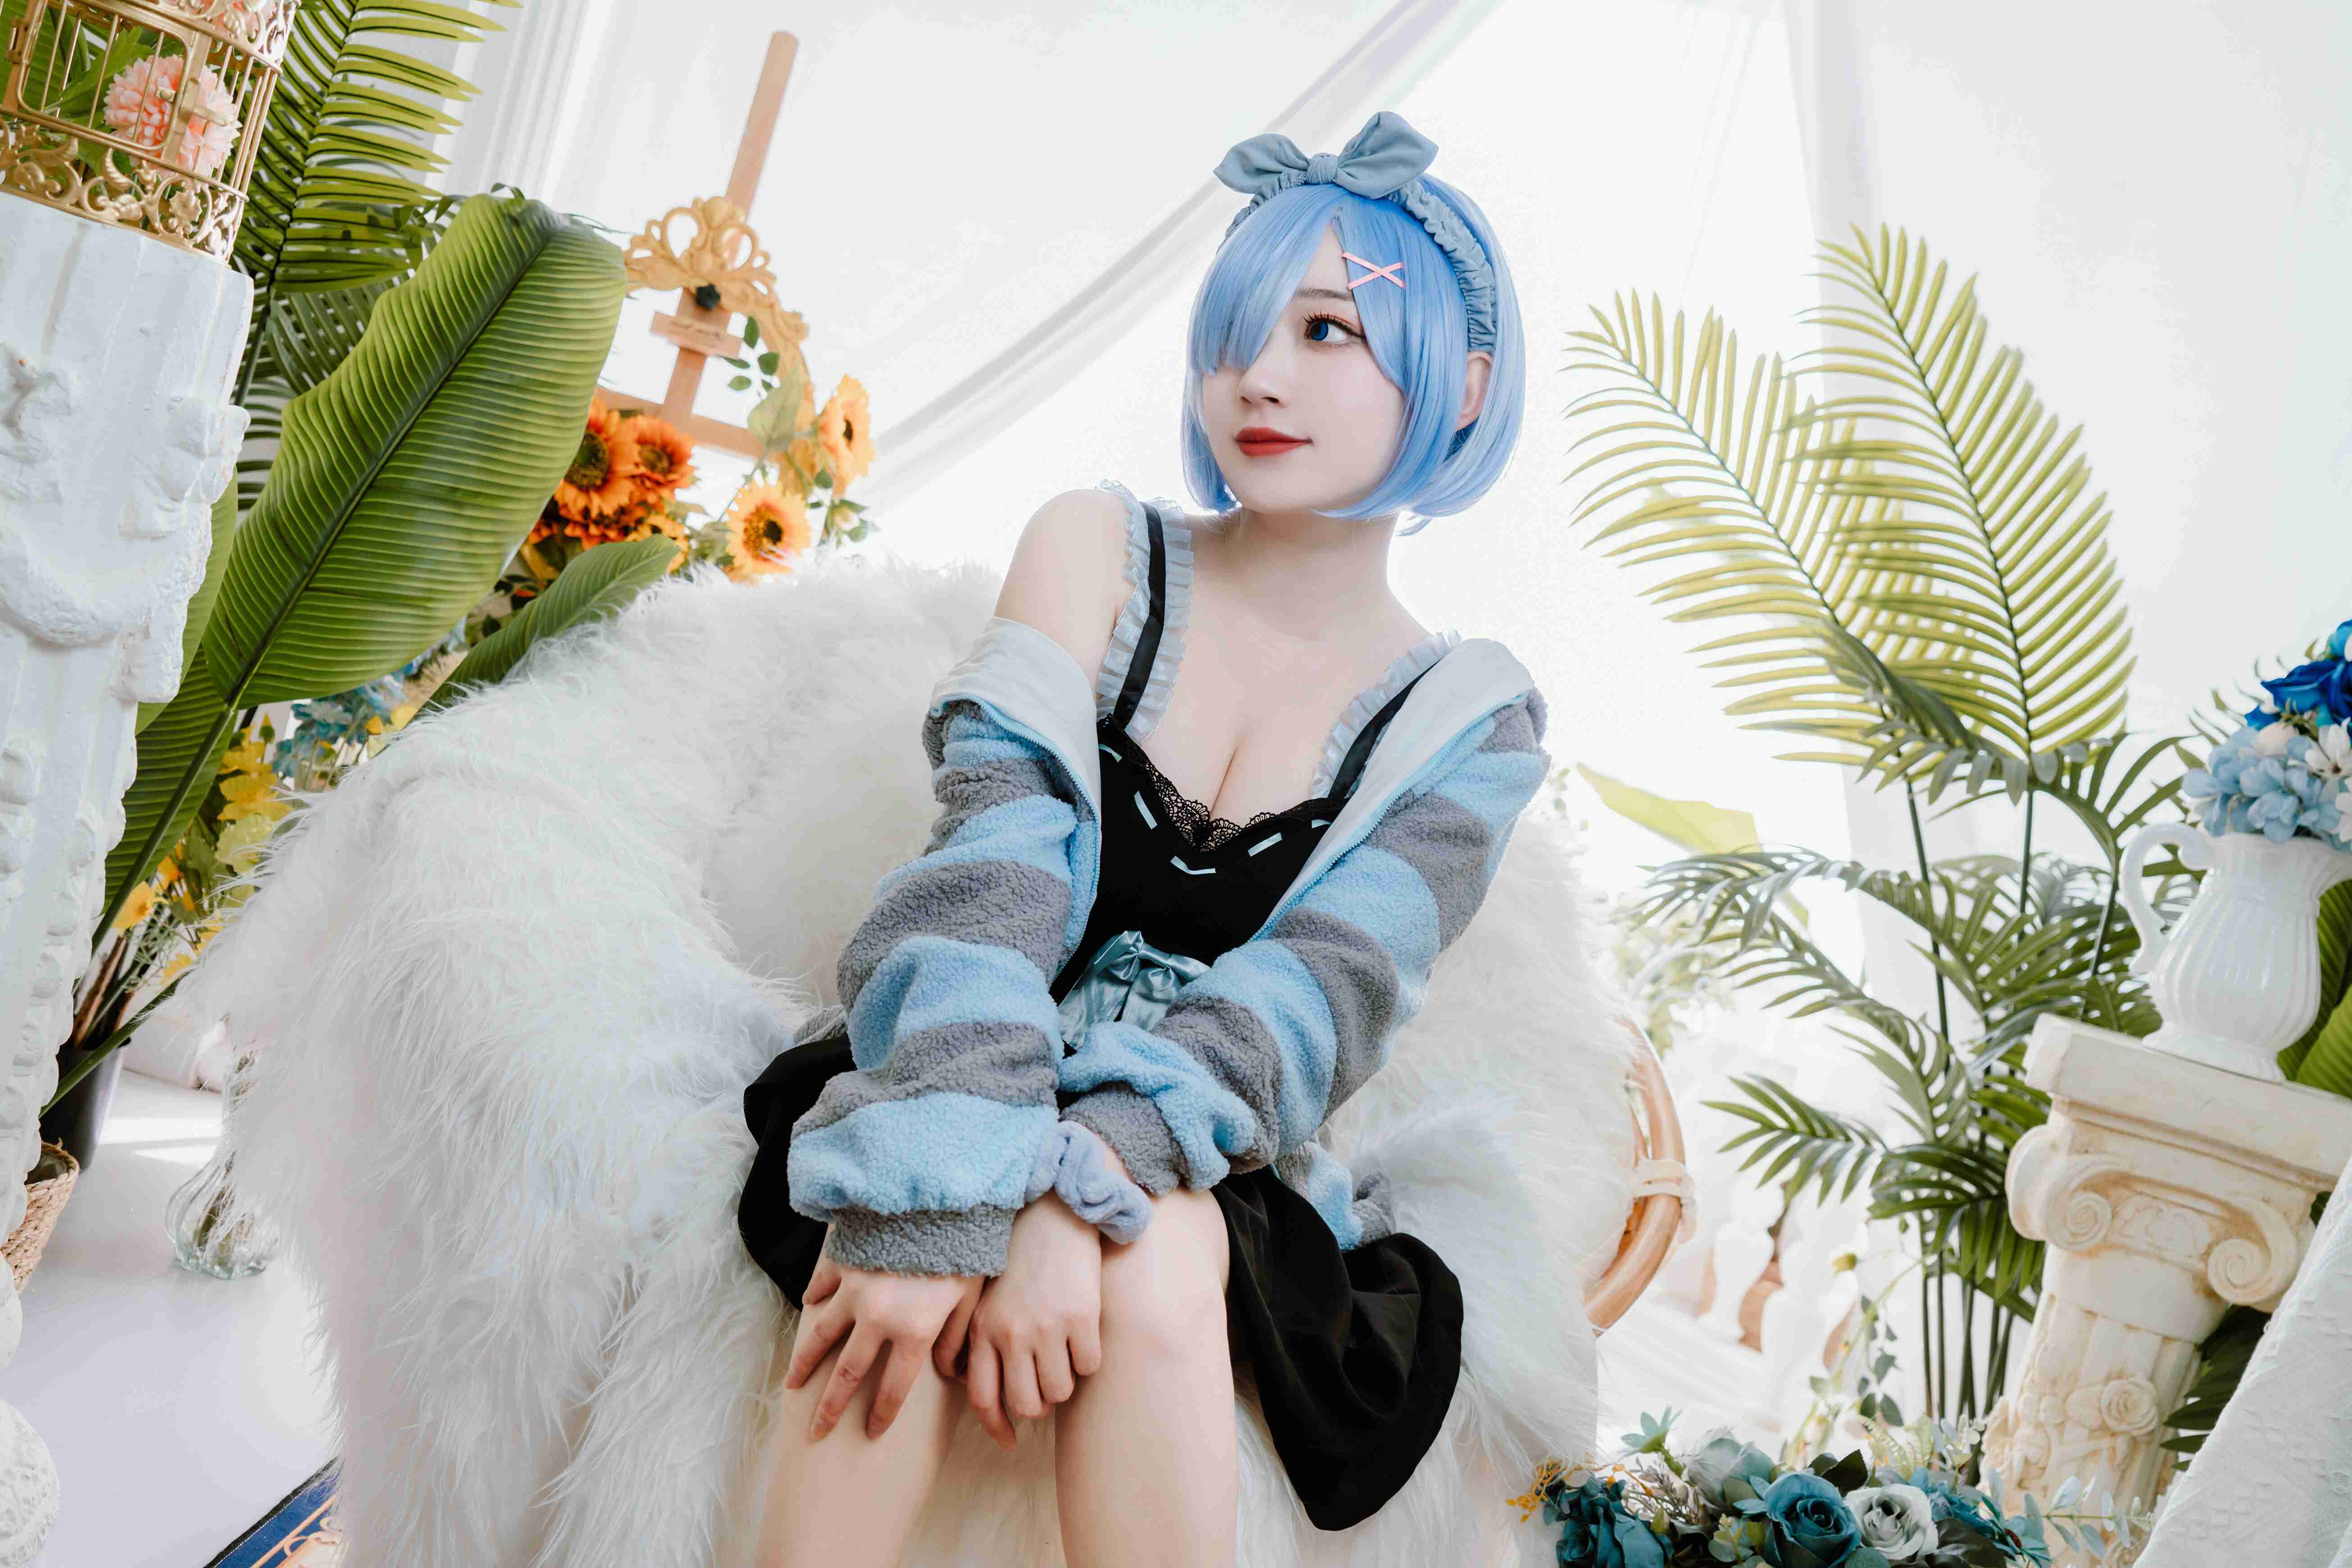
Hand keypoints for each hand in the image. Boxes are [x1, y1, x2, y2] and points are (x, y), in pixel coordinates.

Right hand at [784, 1242, 982, 1441]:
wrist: (940, 1200)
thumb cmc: (962, 1251)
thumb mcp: (969, 1299)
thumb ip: (955, 1339)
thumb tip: (948, 1373)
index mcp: (913, 1333)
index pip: (894, 1388)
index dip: (881, 1414)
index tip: (870, 1432)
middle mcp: (878, 1319)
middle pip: (848, 1373)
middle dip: (829, 1407)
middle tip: (815, 1431)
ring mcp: (855, 1290)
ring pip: (822, 1335)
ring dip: (805, 1362)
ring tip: (792, 1384)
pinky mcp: (844, 1263)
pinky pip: (822, 1285)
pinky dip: (814, 1296)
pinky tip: (809, 1306)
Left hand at [955, 1193, 1103, 1451]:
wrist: (1054, 1215)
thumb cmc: (1019, 1260)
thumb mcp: (985, 1298)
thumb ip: (979, 1341)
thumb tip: (977, 1389)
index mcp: (983, 1329)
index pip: (983, 1399)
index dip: (997, 1428)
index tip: (1010, 1441)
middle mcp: (1011, 1333)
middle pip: (1025, 1405)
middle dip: (1038, 1405)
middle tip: (1045, 1388)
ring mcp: (1046, 1326)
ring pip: (1059, 1392)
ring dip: (1065, 1383)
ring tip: (1064, 1356)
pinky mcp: (1081, 1317)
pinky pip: (1089, 1366)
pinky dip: (1089, 1359)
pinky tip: (1083, 1334)